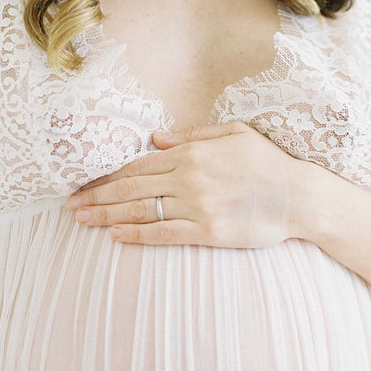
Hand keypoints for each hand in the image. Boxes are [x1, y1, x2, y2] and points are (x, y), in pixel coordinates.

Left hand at [66, 120, 318, 247]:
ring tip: (81, 220)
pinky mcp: (208, 231)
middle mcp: (189, 177)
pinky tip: (115, 236)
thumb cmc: (269, 163)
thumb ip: (193, 135)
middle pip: (131, 187)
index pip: (139, 164)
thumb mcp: (233, 134)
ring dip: (107, 215)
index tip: (85, 182)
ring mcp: (197, 205)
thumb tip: (155, 137)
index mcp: (192, 153)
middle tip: (70, 204)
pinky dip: (136, 234)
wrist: (300, 196)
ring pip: (141, 209)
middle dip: (97, 195)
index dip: (108, 175)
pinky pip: (163, 233)